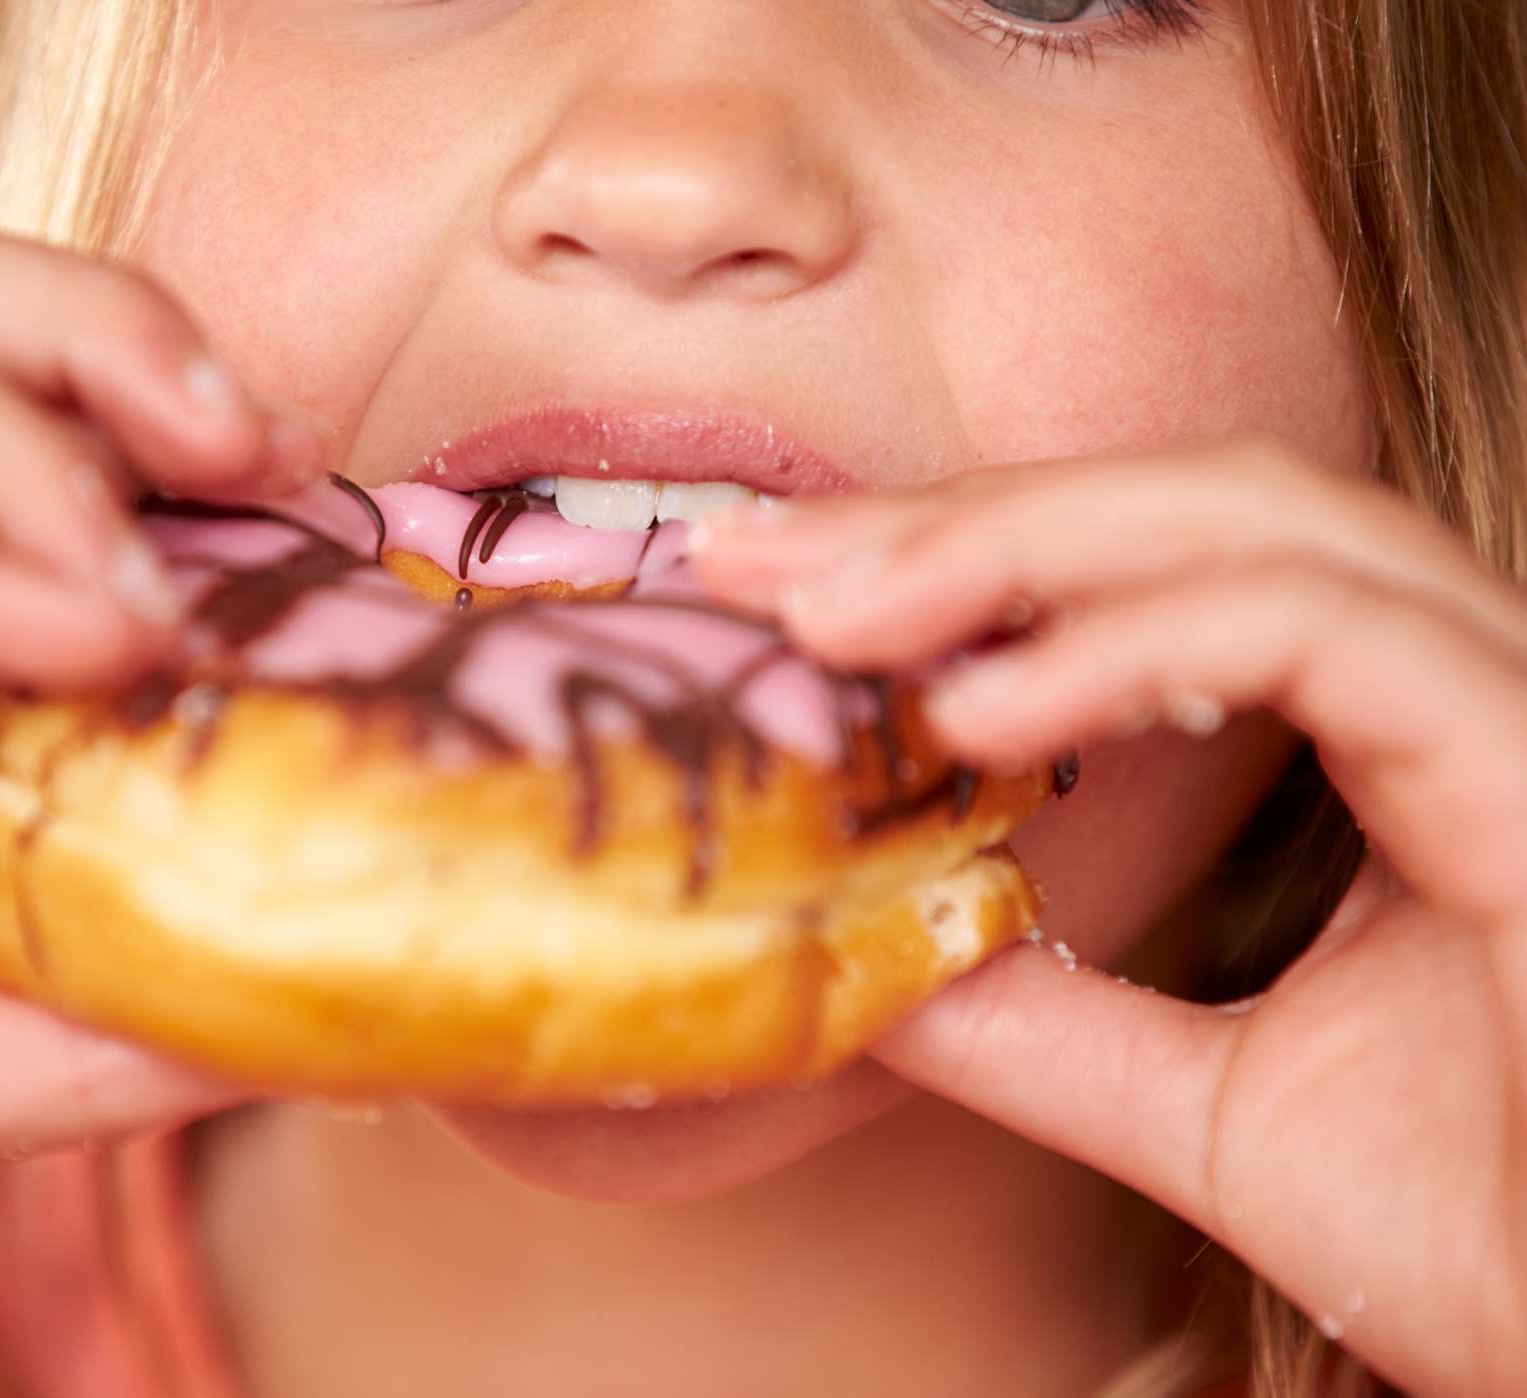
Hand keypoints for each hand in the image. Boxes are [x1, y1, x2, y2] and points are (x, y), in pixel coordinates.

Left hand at [696, 440, 1526, 1397]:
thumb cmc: (1483, 1237)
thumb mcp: (1204, 1106)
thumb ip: (1048, 1020)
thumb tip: (866, 961)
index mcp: (1385, 734)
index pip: (1155, 573)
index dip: (964, 560)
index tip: (783, 592)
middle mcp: (1449, 683)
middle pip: (1183, 508)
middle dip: (957, 520)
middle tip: (761, 558)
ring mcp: (1505, 702)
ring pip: (1253, 524)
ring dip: (1016, 549)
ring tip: (836, 615)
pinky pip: (1325, 633)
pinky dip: (1139, 640)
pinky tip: (977, 707)